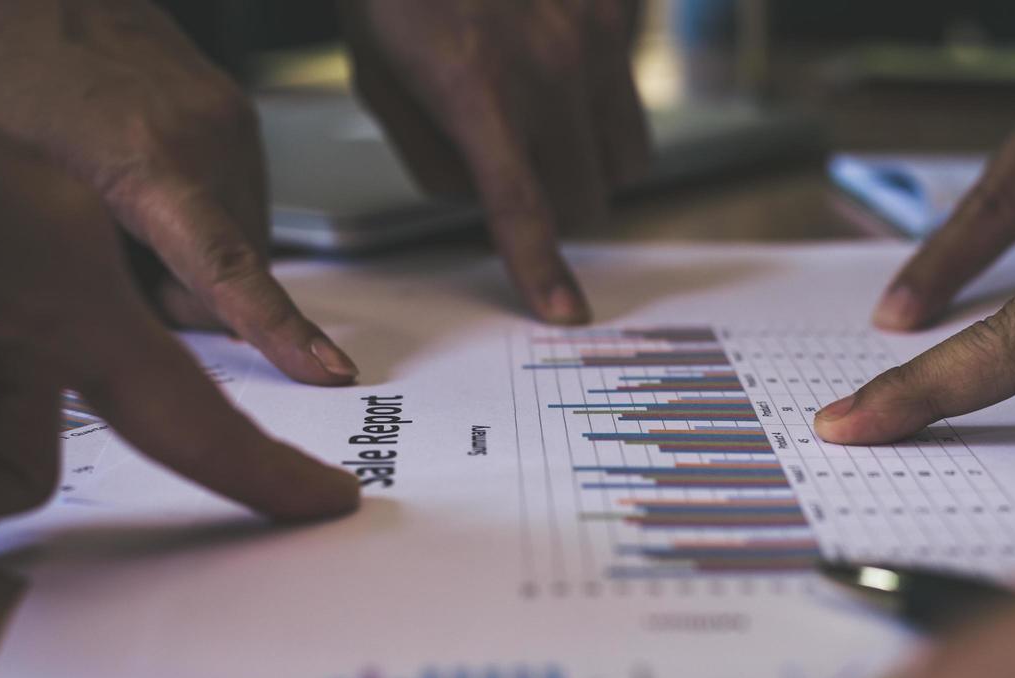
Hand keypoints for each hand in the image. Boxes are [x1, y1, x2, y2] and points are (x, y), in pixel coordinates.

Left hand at [0, 0, 357, 383]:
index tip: (326, 369)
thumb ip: (90, 266)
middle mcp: (207, 141)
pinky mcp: (238, 115)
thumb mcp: (23, 191)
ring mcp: (230, 125)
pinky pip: (239, 199)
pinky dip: (204, 216)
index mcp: (146, 162)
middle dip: (185, 296)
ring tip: (128, 210)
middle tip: (118, 264)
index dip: (276, 327)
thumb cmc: (11, 74)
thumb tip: (146, 332)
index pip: (225, 266)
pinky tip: (146, 180)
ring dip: (196, 256)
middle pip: (232, 274)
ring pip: (240, 241)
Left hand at [341, 0, 650, 323]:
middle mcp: (550, 67)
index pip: (522, 209)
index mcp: (475, 90)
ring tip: (546, 126)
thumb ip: (433, 157)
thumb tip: (484, 196)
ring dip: (593, 164)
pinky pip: (634, 96)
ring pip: (628, 158)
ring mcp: (597, 35)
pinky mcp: (621, 11)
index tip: (565, 311)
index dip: (543, 270)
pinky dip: (605, 105)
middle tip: (524, 180)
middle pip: (588, 198)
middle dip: (560, 209)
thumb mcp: (380, 78)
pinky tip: (561, 67)